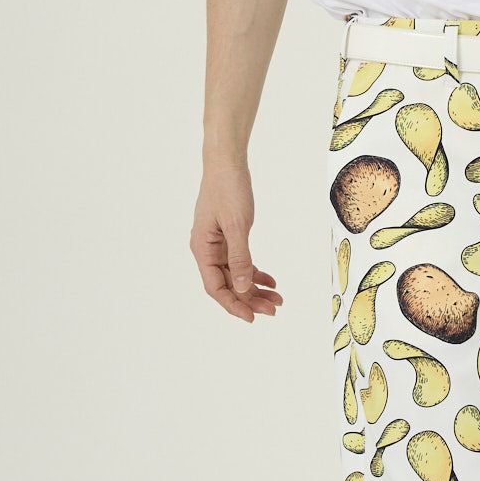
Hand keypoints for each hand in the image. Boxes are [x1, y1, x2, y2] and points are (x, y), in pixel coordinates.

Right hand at [190, 163, 282, 322]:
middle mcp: (207, 250)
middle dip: (250, 300)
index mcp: (202, 249)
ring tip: (277, 300)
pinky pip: (242, 263)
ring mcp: (217, 245)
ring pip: (237, 276)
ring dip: (256, 289)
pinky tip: (272, 282)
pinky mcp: (229, 238)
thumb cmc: (228, 189)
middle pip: (228, 285)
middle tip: (274, 310)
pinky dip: (256, 273)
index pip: (215, 288)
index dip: (233, 304)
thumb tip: (243, 288)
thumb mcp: (236, 225)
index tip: (252, 317)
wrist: (227, 162)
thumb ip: (239, 258)